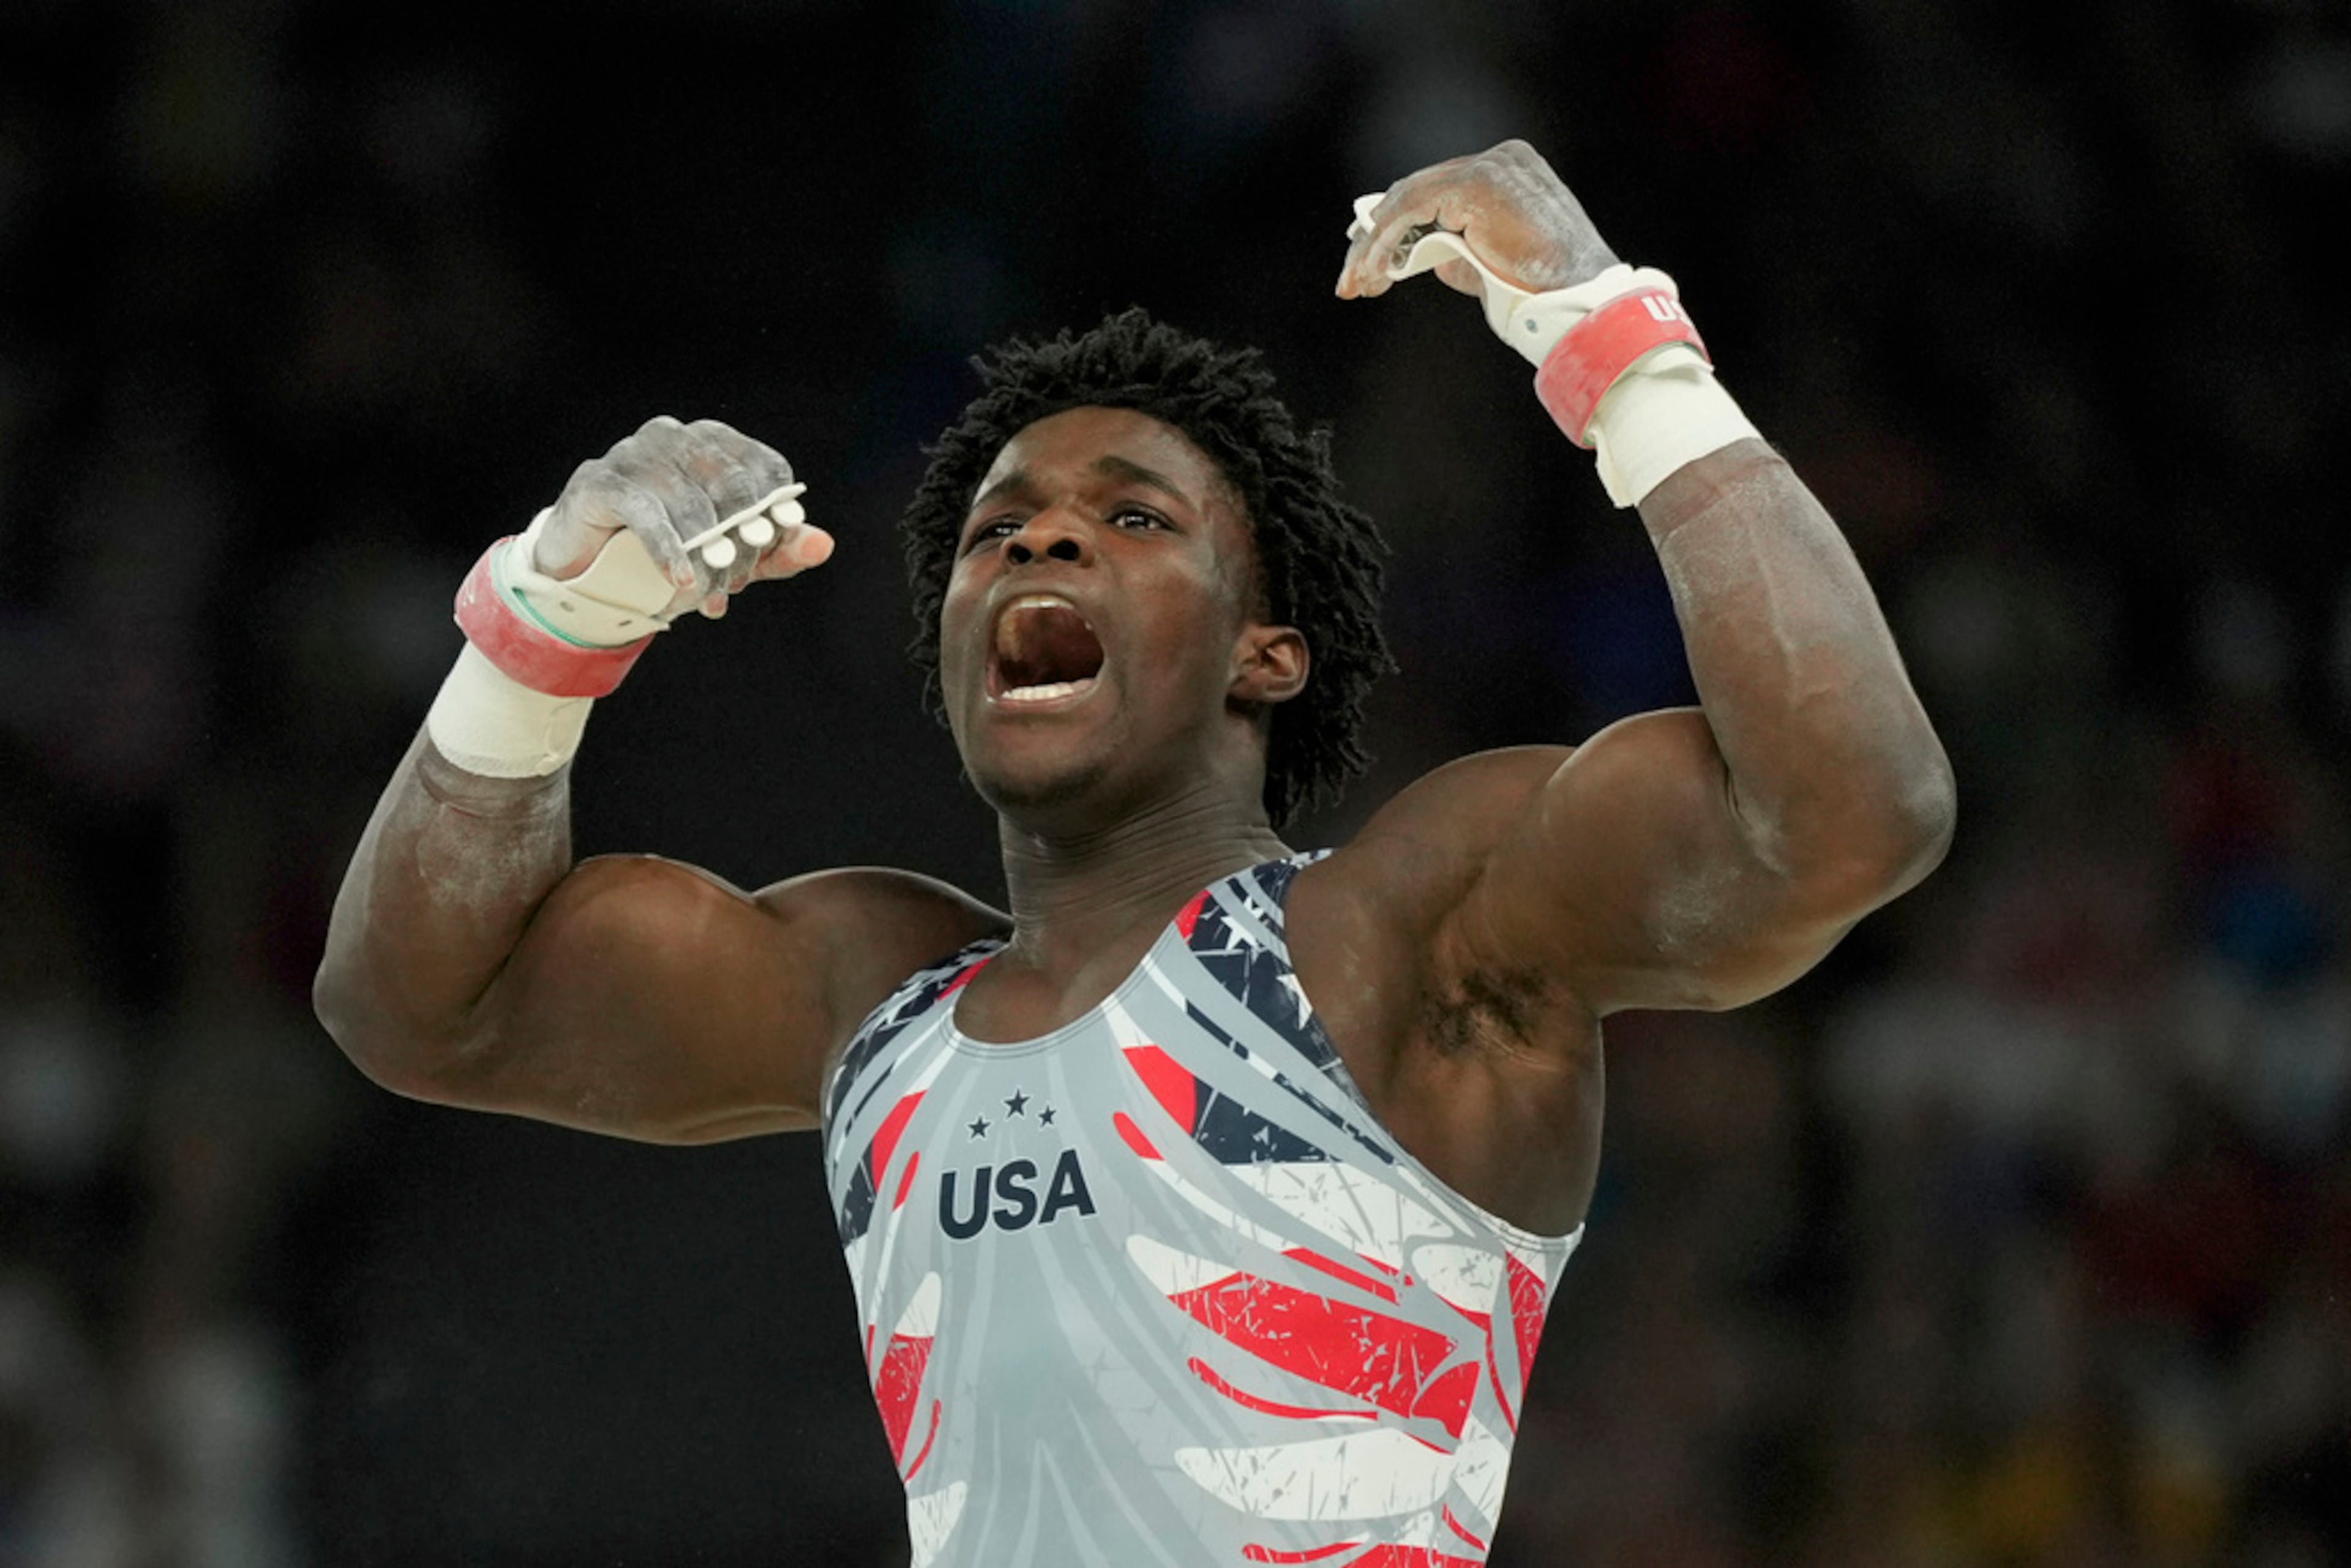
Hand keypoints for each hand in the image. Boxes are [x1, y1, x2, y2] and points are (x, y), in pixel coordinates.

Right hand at [536, 416, 833, 619]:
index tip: (767, 550)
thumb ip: (780, 550)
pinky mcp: (600, 480)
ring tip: (710, 595)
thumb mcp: (734, 556)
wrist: (592, 572)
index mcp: (713, 441)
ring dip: (707, 558)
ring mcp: (634, 453)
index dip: (774, 514)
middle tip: (736, 583)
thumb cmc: (670, 553)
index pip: (764, 469)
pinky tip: (681, 582)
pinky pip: (647, 514)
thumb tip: (823, 544)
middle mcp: (675, 436)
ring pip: (692, 506)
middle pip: (732, 487)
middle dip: (741, 542)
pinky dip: (670, 552)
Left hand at [1335, 140, 1619, 303]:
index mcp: (1507, 172)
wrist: (1576, 302)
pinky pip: (1415, 206)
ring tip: (1355, 282)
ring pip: (1410, 198)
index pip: (1434, 193)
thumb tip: (1415, 250)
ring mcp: (1491, 166)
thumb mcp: (1486, 263)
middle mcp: (1500, 159)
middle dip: (1376, 238)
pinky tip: (1371, 268)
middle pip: (1416, 192)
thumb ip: (1453, 246)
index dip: (1393, 228)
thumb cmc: (1539, 291)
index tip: (1367, 264)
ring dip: (1374, 243)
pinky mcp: (1479, 182)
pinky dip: (1387, 238)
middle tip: (1351, 279)